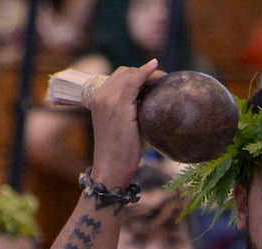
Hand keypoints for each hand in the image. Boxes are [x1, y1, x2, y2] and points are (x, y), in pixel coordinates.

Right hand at [88, 59, 162, 188]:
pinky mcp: (118, 106)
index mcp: (97, 99)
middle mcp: (100, 96)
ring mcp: (107, 100)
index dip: (138, 75)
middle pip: (125, 72)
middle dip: (144, 74)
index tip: (154, 81)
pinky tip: (155, 67)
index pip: (119, 77)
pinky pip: (134, 81)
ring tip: (163, 81)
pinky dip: (145, 72)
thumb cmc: (122, 152)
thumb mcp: (126, 124)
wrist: (111, 168)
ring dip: (148, 75)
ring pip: (130, 75)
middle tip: (162, 81)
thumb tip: (156, 96)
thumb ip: (135, 107)